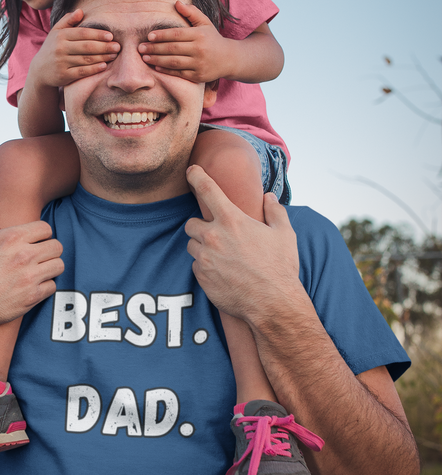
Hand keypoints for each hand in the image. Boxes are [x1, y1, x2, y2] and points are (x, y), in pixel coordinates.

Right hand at [0, 195, 64, 335]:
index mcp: (10, 237)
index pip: (46, 228)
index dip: (41, 234)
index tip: (35, 241)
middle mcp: (23, 255)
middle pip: (57, 246)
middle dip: (50, 250)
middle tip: (40, 256)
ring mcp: (29, 277)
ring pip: (59, 265)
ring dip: (51, 267)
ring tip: (40, 270)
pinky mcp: (31, 297)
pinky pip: (52, 286)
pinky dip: (46, 286)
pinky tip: (34, 286)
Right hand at [31, 9, 119, 87]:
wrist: (39, 71)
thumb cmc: (52, 48)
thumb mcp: (56, 32)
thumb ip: (68, 21)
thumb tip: (80, 11)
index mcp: (60, 35)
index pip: (83, 33)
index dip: (98, 34)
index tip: (111, 36)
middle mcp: (60, 48)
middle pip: (87, 46)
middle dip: (104, 46)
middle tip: (117, 46)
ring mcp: (61, 62)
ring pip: (86, 59)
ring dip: (102, 57)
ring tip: (114, 55)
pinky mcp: (64, 75)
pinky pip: (82, 71)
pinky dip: (94, 69)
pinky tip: (104, 66)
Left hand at [137, 1, 230, 82]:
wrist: (229, 59)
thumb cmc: (212, 38)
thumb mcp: (205, 23)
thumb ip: (191, 12)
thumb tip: (176, 2)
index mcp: (199, 34)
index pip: (176, 34)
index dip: (161, 35)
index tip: (149, 36)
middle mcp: (199, 49)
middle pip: (172, 49)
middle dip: (154, 48)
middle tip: (140, 48)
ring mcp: (199, 64)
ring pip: (173, 62)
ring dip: (157, 60)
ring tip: (144, 58)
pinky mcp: (198, 76)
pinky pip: (179, 73)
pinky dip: (166, 71)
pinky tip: (156, 67)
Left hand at [184, 165, 303, 320]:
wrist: (273, 304)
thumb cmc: (280, 267)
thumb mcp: (284, 234)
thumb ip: (274, 211)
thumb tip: (268, 197)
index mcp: (232, 220)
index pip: (207, 189)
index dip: (197, 176)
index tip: (191, 171)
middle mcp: (213, 236)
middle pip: (191, 223)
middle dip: (201, 227)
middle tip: (218, 235)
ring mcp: (205, 258)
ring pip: (192, 245)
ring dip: (202, 247)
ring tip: (223, 256)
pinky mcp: (201, 277)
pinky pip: (196, 266)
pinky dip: (205, 266)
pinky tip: (223, 273)